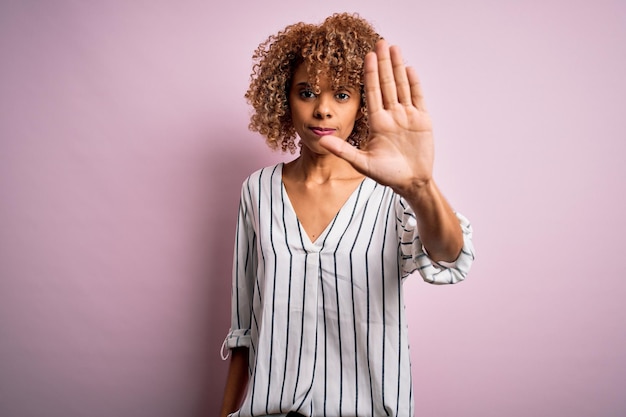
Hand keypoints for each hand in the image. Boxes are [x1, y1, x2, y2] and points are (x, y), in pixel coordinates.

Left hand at [319, 39, 433, 194]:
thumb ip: (343, 151)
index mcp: (377, 122)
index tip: (365, 56)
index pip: (372, 93)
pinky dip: (414, 83)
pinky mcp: (422, 120)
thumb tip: (321, 141)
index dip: (369, 74)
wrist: (411, 182)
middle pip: (387, 84)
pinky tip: (409, 68)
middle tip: (379, 42)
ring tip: (394, 48)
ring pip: (402, 86)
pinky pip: (418, 97)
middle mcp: (391, 115)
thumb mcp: (362, 163)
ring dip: (398, 67)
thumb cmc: (387, 175)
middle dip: (383, 63)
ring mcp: (407, 116)